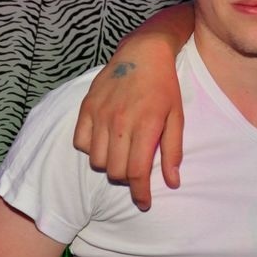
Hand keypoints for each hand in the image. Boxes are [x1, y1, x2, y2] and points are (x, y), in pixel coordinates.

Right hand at [73, 33, 183, 209]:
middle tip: (136, 171)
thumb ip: (173, 151)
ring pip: (96, 161)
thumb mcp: (176, 118)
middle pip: (116, 171)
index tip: (144, 203)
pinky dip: (91, 149)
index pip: (137, 173)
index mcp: (146, 127)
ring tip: (122, 155)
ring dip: (110, 165)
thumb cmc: (165, 87)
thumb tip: (173, 182)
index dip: (140, 194)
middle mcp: (120, 122)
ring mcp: (100, 115)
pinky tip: (105, 141)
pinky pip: (80, 143)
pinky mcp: (86, 108)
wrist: (143, 53)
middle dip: (127, 179)